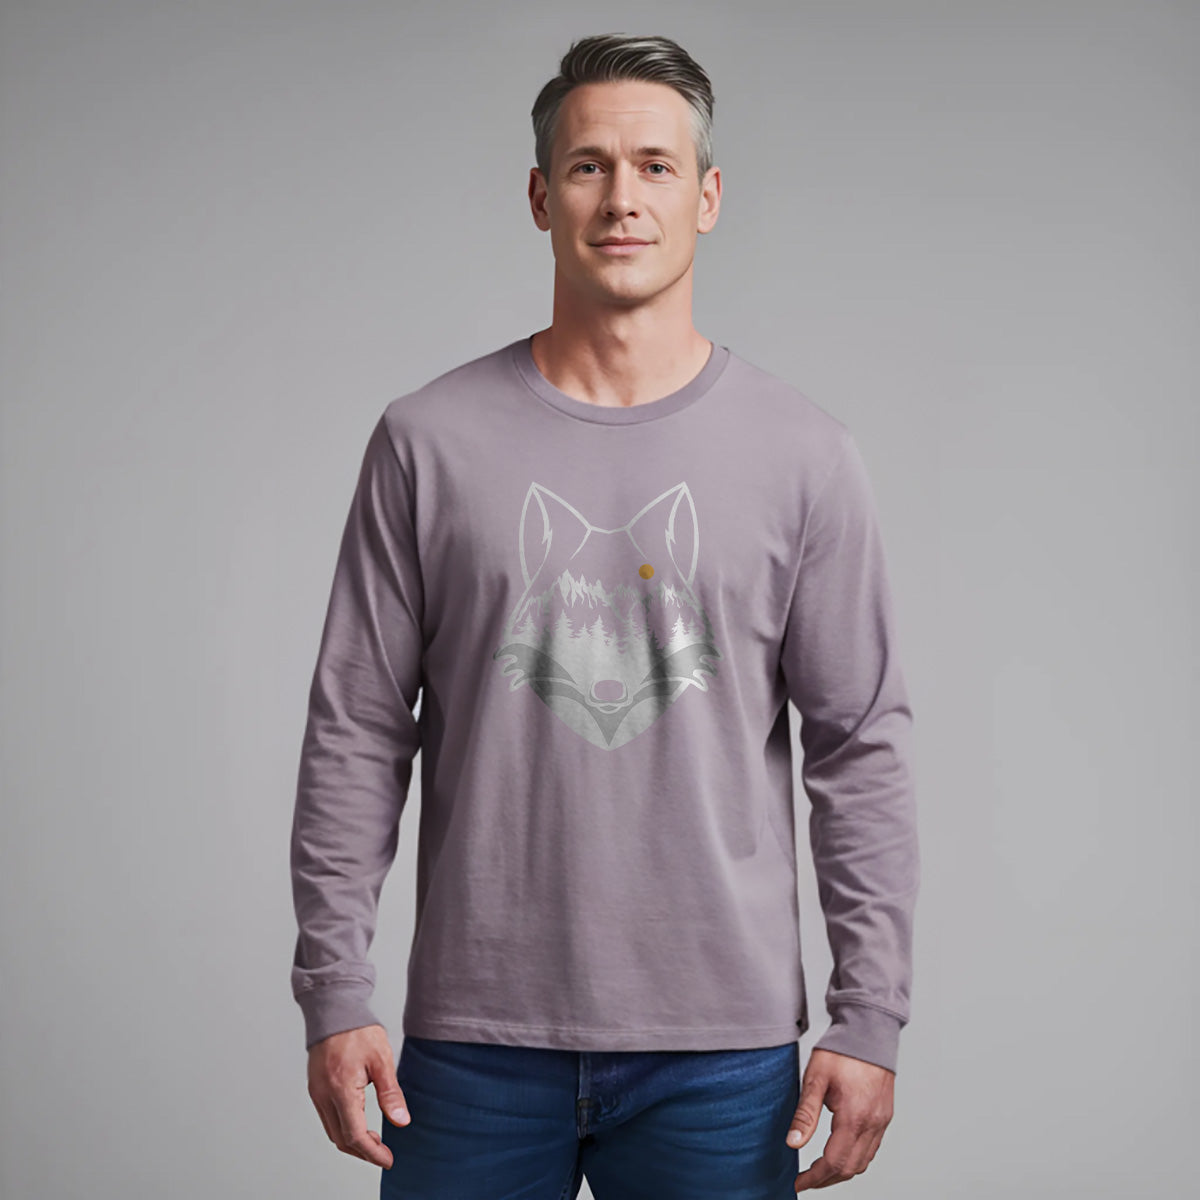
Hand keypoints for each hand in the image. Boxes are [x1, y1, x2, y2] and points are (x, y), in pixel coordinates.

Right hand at [306, 1024, 411, 1168]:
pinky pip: (327, 1118)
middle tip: (383, 1154)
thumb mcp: (382, 1059)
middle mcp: (324, 1095)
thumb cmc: (358, 1030)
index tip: (388, 1159)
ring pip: (332, 1131)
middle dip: (363, 1152)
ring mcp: (317, 1093)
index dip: (372, 1153)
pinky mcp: (316, 1088)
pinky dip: (343, 1128)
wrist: (334, 1010)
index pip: (354, 1135)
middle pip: (341, 1139)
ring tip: (374, 1142)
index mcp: (341, 1089)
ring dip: (352, 1142)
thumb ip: (391, 1093)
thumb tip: (402, 1121)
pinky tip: (358, 1124)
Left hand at [785, 1048, 894, 1189]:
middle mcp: (872, 1124)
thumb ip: (805, 1113)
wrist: (868, 1030)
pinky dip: (855, 1157)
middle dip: (827, 1179)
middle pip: (851, 1168)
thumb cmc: (841, 1050)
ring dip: (842, 1171)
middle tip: (806, 1180)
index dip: (815, 1177)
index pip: (834, 1162)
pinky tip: (841, 1152)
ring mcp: (882, 1121)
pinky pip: (872, 1148)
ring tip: (820, 1171)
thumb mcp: (815, 1078)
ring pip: (864, 1161)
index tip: (799, 1183)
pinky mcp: (885, 1115)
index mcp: (854, 1117)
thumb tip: (793, 1143)